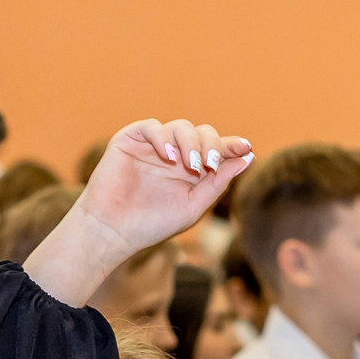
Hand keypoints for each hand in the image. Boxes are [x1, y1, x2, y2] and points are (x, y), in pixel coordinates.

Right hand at [30, 119, 252, 304]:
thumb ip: (218, 183)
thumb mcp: (193, 206)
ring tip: (190, 164)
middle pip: (202, 133)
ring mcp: (152, 146)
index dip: (231, 145)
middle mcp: (173, 155)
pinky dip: (162, 137)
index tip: (246, 147)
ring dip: (191, 142)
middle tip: (209, 165)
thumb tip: (247, 158)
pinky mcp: (130, 141)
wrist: (112, 232)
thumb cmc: (151, 224)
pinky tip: (167, 155)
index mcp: (190, 170)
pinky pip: (151, 127)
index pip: (215, 149)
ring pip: (181, 127)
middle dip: (211, 145)